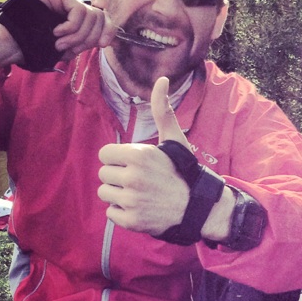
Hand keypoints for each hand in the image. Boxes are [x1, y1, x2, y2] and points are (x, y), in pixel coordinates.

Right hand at [30, 0, 116, 60]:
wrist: (15, 43)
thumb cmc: (40, 46)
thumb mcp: (70, 47)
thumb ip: (86, 41)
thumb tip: (107, 40)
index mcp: (77, 18)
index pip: (103, 19)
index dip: (108, 31)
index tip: (102, 44)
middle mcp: (71, 5)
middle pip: (100, 17)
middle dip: (89, 37)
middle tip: (71, 48)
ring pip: (91, 15)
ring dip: (78, 36)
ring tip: (60, 43)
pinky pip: (79, 11)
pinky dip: (71, 28)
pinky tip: (56, 33)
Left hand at [97, 77, 190, 234]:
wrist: (198, 206)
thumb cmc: (183, 171)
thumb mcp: (173, 140)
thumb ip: (162, 110)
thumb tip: (162, 79)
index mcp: (138, 155)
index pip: (105, 154)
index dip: (119, 159)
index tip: (135, 164)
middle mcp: (133, 177)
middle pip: (103, 175)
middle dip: (118, 178)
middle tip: (140, 181)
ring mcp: (132, 200)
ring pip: (105, 194)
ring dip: (119, 195)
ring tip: (140, 195)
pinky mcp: (132, 221)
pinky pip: (112, 214)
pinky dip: (124, 214)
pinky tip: (142, 209)